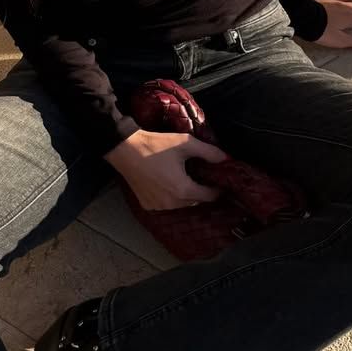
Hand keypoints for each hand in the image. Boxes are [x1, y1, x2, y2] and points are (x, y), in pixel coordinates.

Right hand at [103, 128, 229, 211]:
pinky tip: (166, 182)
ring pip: (181, 204)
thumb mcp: (185, 143)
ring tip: (183, 177)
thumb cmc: (155, 145)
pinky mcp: (148, 205)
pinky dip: (170, 196)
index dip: (217, 188)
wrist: (124, 150)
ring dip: (185, 194)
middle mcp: (172, 203)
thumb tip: (227, 159)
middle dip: (200, 190)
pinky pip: (166, 204)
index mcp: (184, 190)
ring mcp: (158, 206)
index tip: (218, 180)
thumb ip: (209, 152)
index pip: (209, 196)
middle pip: (196, 200)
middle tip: (200, 175)